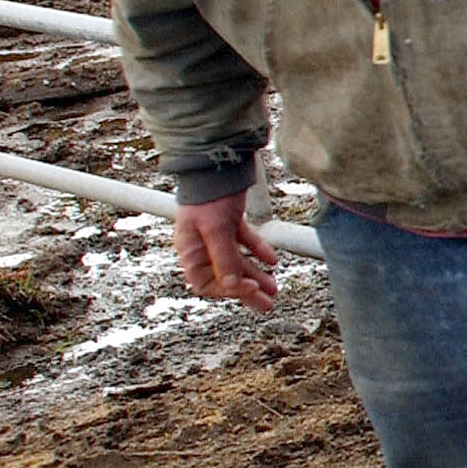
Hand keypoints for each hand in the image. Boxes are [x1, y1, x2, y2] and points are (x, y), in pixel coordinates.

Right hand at [174, 192, 280, 312]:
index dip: (228, 290)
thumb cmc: (208, 195)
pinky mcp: (230, 221)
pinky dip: (258, 251)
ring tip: (275, 286)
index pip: (206, 283)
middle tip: (268, 303)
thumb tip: (234, 286)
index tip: (250, 289)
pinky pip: (245, 243)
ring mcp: (216, 234)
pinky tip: (273, 261)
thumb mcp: (215, 229)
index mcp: (191, 250)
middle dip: (247, 290)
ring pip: (237, 261)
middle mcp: (202, 245)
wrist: (217, 164)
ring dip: (256, 274)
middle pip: (225, 276)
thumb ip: (224, 258)